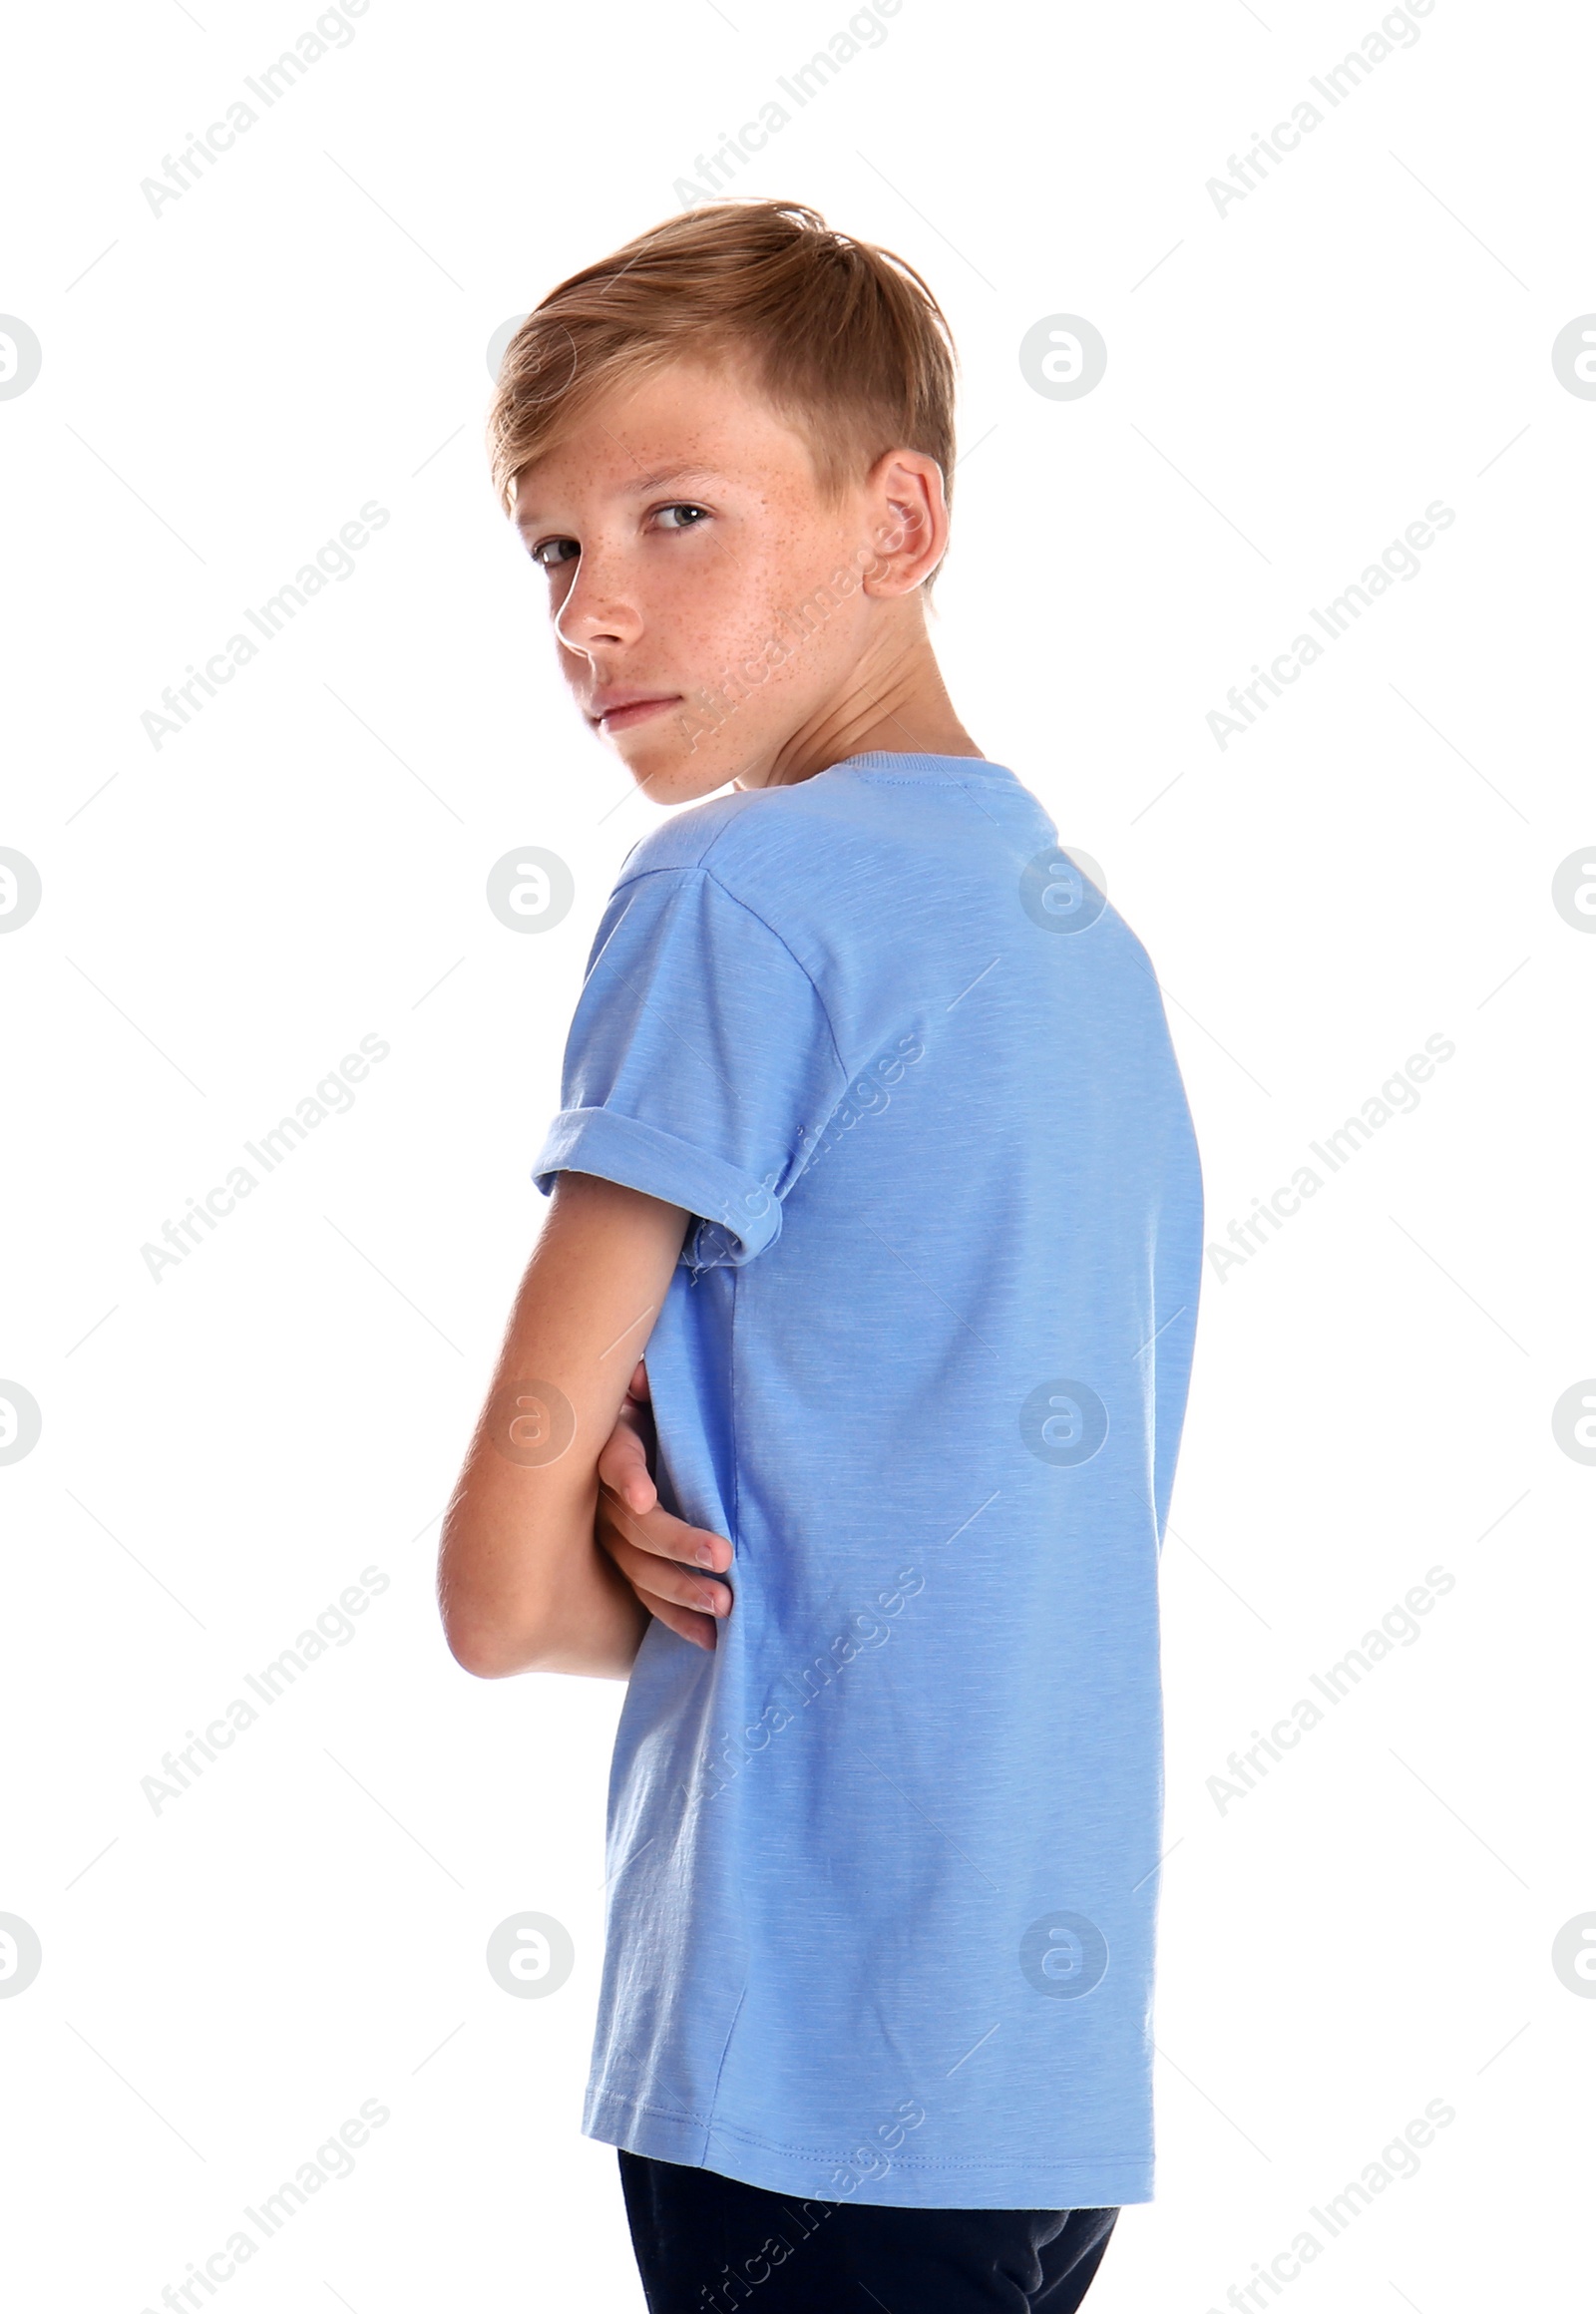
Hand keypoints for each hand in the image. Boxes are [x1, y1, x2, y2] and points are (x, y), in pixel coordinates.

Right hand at [595, 1360, 732, 1651]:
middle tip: (723, 1556)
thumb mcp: (648, 1395)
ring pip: (641, 1571)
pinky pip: (648, 1598)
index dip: (627, 1479)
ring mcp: (613, 1540)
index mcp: (613, 1449)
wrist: (622, 1440)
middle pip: (636, 1529)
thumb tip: (639, 1378)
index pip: (614, 1464)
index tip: (645, 1498)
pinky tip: (708, 1639)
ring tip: (724, 1605)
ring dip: (682, 1591)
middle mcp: (606, 1501)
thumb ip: (647, 1387)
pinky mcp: (628, 1566)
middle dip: (680, 1545)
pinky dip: (677, 1619)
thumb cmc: (648, 1413)